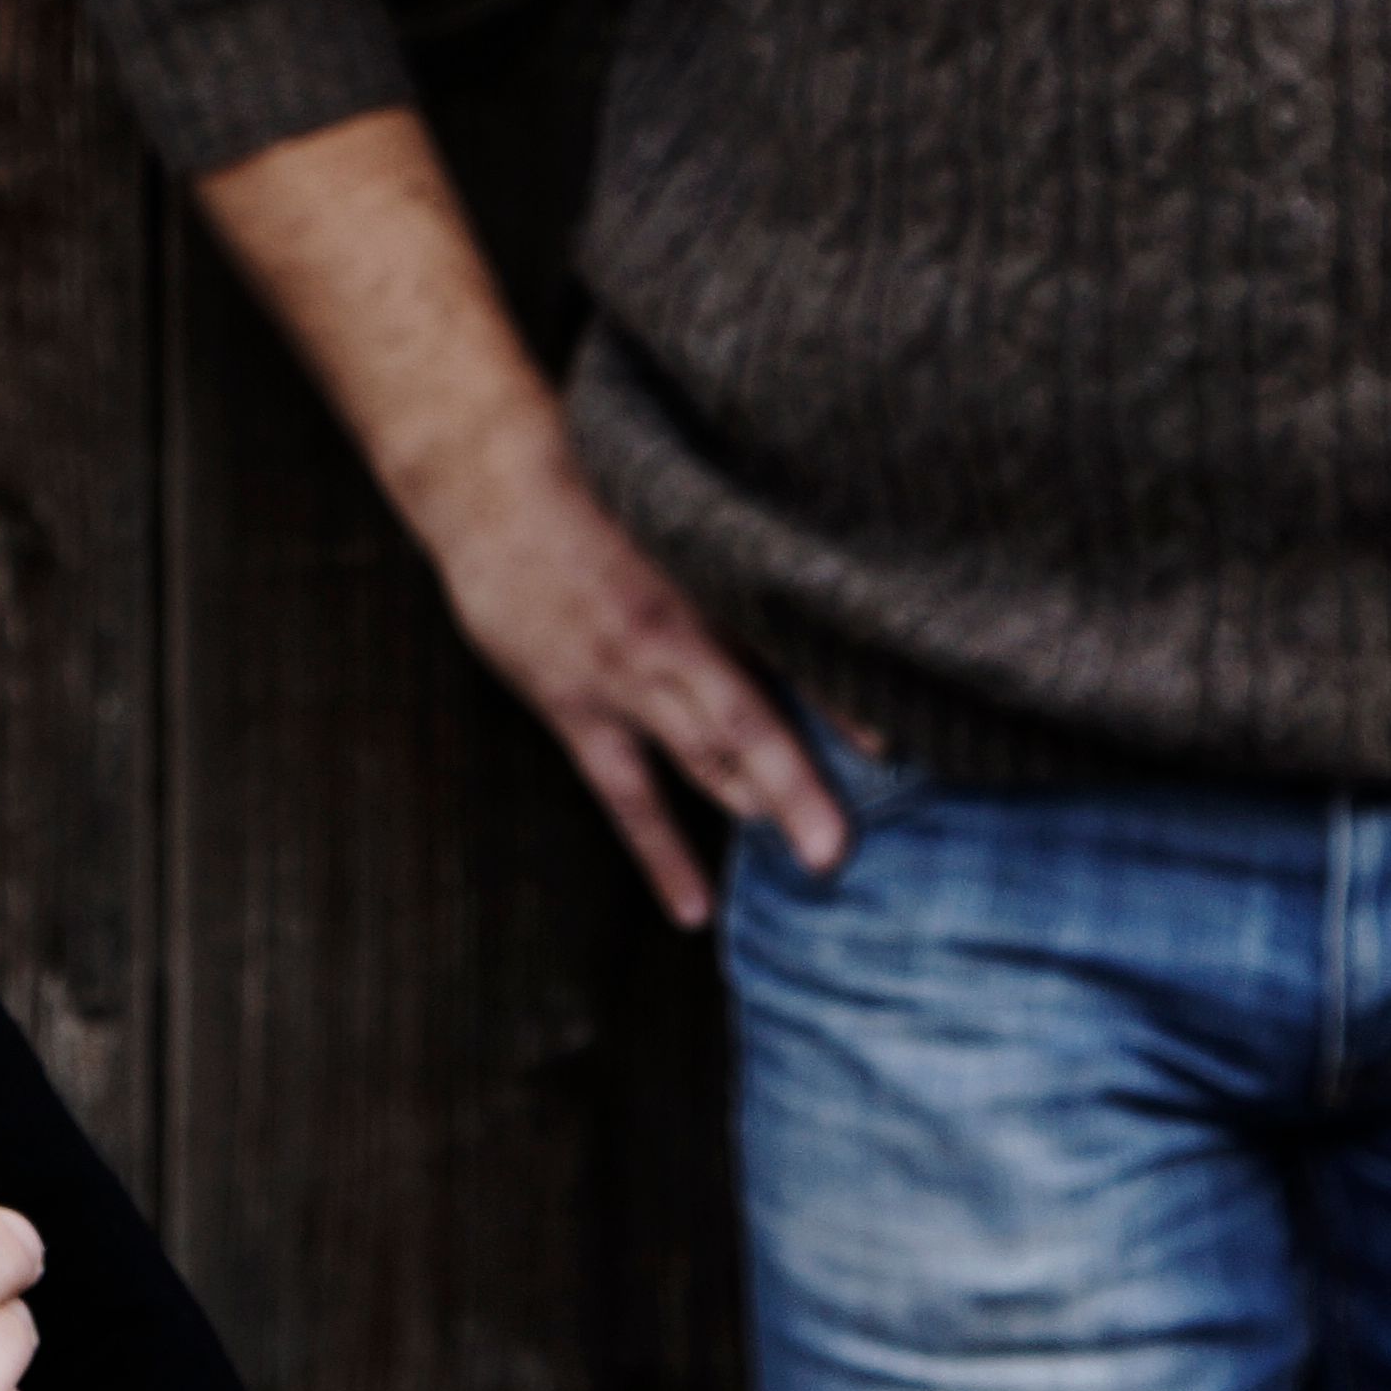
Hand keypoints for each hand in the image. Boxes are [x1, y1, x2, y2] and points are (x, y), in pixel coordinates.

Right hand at [428, 429, 848, 930]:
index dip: (844, 698)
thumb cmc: (597, 480)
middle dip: (802, 785)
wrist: (491, 486)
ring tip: (815, 862)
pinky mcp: (576, 709)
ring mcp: (624, 678)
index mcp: (708, 579)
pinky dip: (661, 854)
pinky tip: (694, 910)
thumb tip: (818, 567)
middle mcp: (674, 635)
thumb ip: (744, 546)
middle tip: (848, 845)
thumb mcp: (681, 502)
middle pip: (751, 722)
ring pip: (701, 758)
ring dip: (756, 806)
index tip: (899, 745)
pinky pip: (626, 797)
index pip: (791, 647)